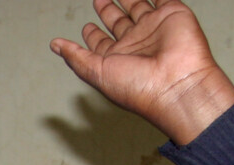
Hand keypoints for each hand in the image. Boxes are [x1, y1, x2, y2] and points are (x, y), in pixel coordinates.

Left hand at [49, 0, 233, 145]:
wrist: (178, 83)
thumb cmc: (140, 87)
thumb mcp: (97, 73)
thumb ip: (76, 57)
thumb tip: (55, 46)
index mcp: (117, 59)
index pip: (101, 43)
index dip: (92, 34)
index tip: (86, 27)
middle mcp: (136, 44)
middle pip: (118, 22)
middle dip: (107, 10)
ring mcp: (154, 28)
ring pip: (137, 6)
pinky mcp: (172, 13)